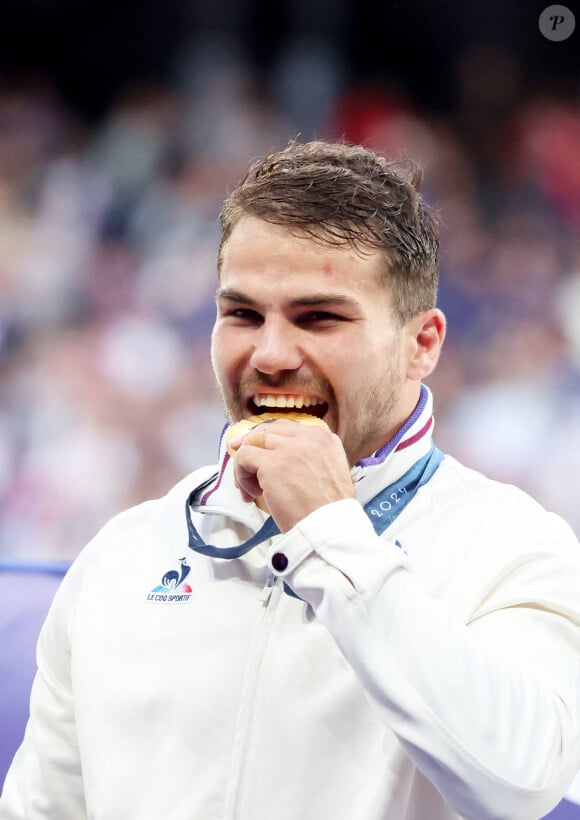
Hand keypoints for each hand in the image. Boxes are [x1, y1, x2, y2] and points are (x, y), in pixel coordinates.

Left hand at [230, 418, 354, 531]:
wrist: (329, 527)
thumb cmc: (328, 510)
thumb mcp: (330, 471)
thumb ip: (310, 457)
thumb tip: (279, 457)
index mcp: (324, 437)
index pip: (286, 428)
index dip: (268, 439)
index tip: (258, 450)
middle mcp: (308, 437)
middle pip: (267, 430)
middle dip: (251, 445)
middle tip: (243, 464)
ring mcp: (289, 449)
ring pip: (252, 442)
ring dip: (245, 465)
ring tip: (250, 489)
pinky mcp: (272, 464)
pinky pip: (244, 457)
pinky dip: (241, 474)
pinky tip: (252, 493)